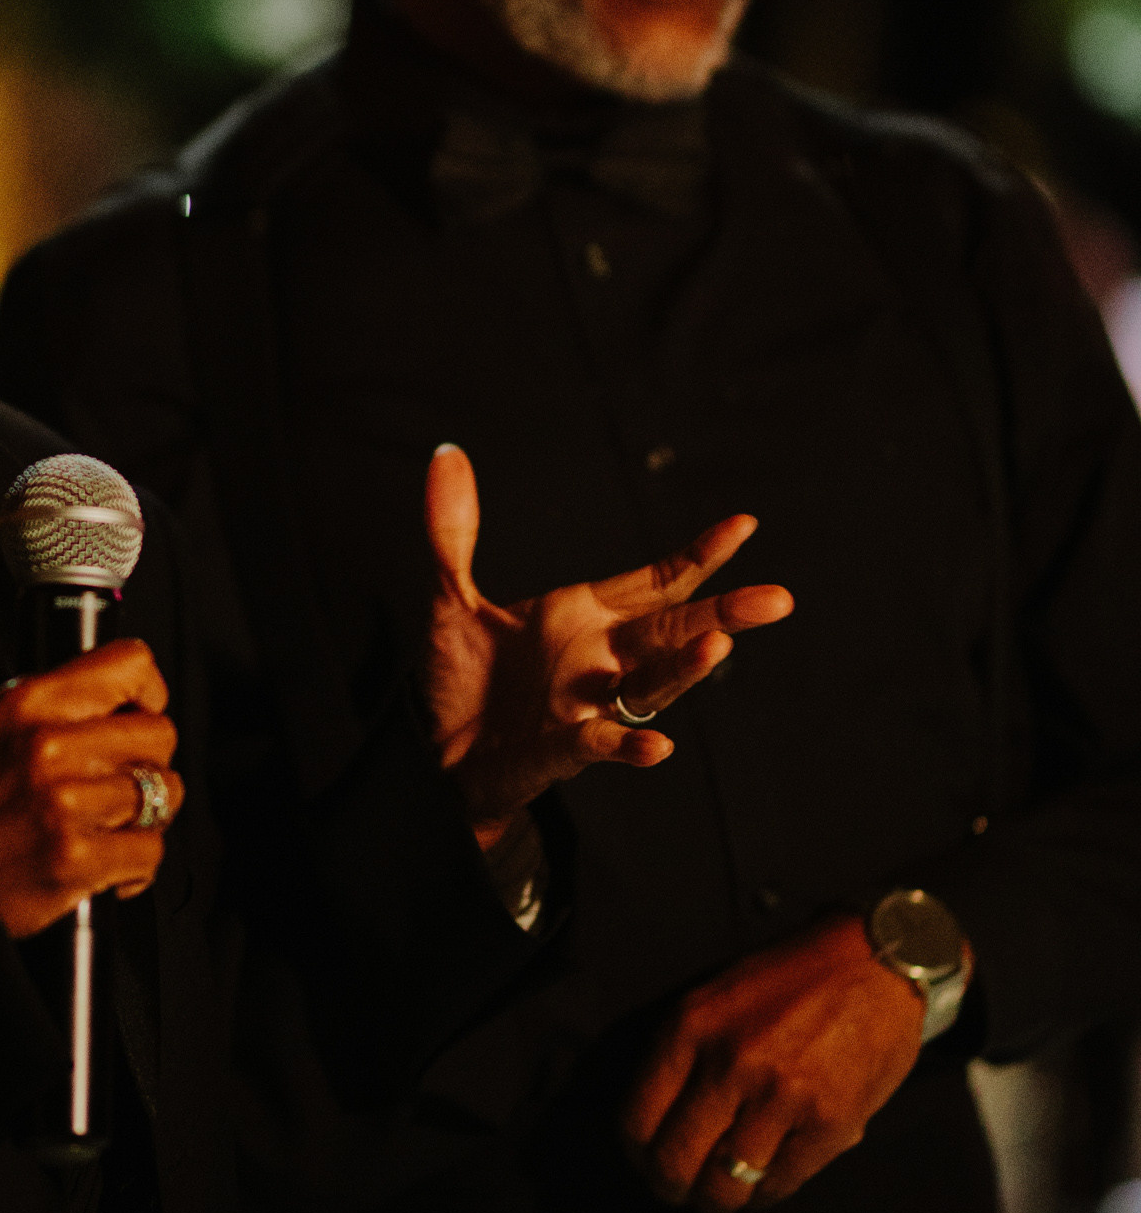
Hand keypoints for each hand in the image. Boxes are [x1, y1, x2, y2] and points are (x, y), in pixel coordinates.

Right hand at [0, 640, 183, 939]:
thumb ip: (61, 706)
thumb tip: (133, 699)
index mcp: (27, 702)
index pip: (132, 666)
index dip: (147, 694)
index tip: (138, 715)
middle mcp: (45, 745)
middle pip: (160, 733)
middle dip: (149, 761)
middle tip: (118, 782)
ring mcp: (62, 804)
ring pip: (164, 791)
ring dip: (146, 814)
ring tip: (109, 823)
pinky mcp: (75, 859)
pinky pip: (150, 849)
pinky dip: (136, 864)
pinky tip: (105, 863)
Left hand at [422, 444, 792, 827]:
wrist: (435, 758)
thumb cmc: (463, 681)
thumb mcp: (452, 598)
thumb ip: (454, 531)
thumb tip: (447, 455)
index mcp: (585, 617)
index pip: (656, 582)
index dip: (697, 555)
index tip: (743, 524)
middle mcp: (599, 660)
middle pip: (673, 632)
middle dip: (722, 614)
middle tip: (777, 599)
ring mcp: (584, 707)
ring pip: (649, 687)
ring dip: (683, 670)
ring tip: (719, 646)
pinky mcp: (557, 751)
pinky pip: (598, 747)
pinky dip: (624, 746)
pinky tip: (656, 748)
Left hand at [619, 914, 925, 1212]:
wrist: (875, 961)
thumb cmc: (794, 980)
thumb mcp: (718, 999)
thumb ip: (686, 1056)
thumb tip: (658, 1126)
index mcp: (690, 1027)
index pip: (637, 1120)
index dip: (637, 1155)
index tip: (646, 1161)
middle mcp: (730, 1063)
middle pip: (673, 1163)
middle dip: (671, 1188)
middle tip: (679, 1191)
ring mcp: (780, 1096)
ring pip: (725, 1185)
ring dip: (719, 1200)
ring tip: (721, 1194)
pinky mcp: (829, 1123)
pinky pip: (780, 1183)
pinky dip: (766, 1193)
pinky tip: (764, 1181)